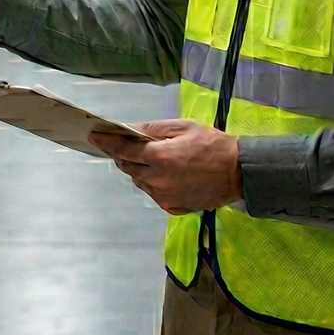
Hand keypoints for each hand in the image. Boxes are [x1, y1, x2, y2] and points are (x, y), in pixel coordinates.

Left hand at [89, 119, 241, 214]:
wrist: (239, 173)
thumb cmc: (213, 145)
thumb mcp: (183, 127)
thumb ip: (153, 130)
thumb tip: (129, 129)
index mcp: (160, 157)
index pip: (123, 149)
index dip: (107, 141)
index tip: (94, 136)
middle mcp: (158, 180)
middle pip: (127, 167)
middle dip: (123, 154)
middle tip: (124, 144)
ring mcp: (164, 196)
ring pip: (139, 181)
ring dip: (139, 169)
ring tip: (154, 159)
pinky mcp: (172, 207)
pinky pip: (153, 193)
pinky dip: (153, 183)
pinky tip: (167, 174)